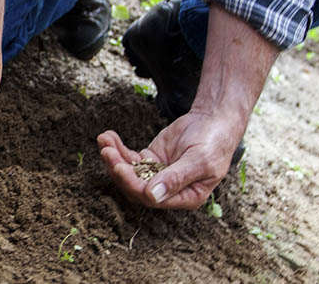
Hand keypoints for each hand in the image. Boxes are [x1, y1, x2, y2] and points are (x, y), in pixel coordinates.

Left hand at [97, 111, 242, 208]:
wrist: (214, 120)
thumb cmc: (213, 142)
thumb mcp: (199, 160)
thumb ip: (176, 178)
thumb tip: (152, 196)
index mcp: (185, 197)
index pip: (152, 198)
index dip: (133, 184)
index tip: (120, 167)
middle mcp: (168, 190)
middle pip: (135, 187)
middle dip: (118, 169)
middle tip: (107, 151)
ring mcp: (157, 175)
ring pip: (129, 172)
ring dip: (114, 157)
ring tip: (104, 140)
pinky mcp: (150, 160)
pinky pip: (129, 158)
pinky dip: (117, 148)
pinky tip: (108, 136)